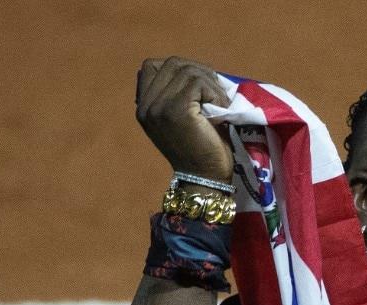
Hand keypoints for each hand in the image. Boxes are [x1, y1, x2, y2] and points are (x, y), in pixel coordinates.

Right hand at [135, 56, 233, 182]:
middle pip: (173, 64)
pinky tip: (222, 110)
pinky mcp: (176, 111)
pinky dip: (215, 93)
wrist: (207, 178)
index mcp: (144, 106)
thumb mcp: (184, 115)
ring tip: (222, 104)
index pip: (151, 66)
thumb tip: (199, 69)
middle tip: (217, 91)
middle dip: (200, 72)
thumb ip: (179, 92)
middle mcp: (146, 106)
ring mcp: (158, 107)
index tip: (200, 83)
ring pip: (188, 72)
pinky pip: (198, 84)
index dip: (179, 67)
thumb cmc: (202, 147)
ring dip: (211, 85)